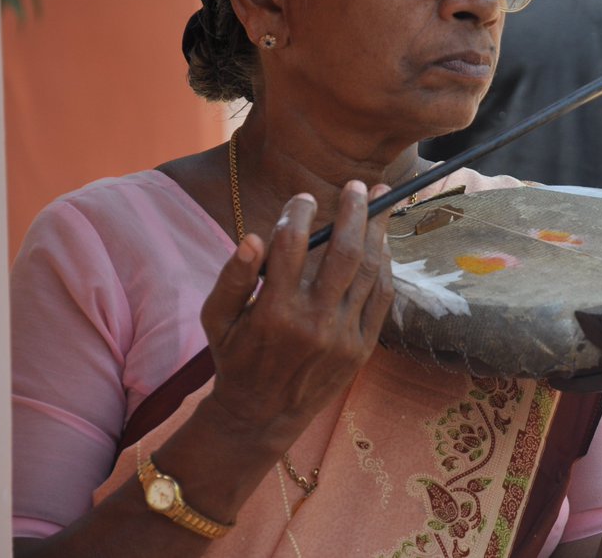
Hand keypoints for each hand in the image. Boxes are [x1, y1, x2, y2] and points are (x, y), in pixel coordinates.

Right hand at [199, 180, 394, 447]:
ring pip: (369, 271)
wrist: (262, 415)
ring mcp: (343, 337)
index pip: (290, 246)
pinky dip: (384, 266)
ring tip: (381, 203)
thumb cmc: (235, 356)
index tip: (303, 198)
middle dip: (355, 212)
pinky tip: (382, 243)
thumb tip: (252, 237)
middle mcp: (313, 323)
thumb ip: (232, 277)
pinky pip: (380, 297)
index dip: (298, 214)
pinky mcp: (362, 348)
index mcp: (274, 312)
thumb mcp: (217, 319)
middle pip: (344, 252)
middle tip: (360, 186)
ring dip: (378, 232)